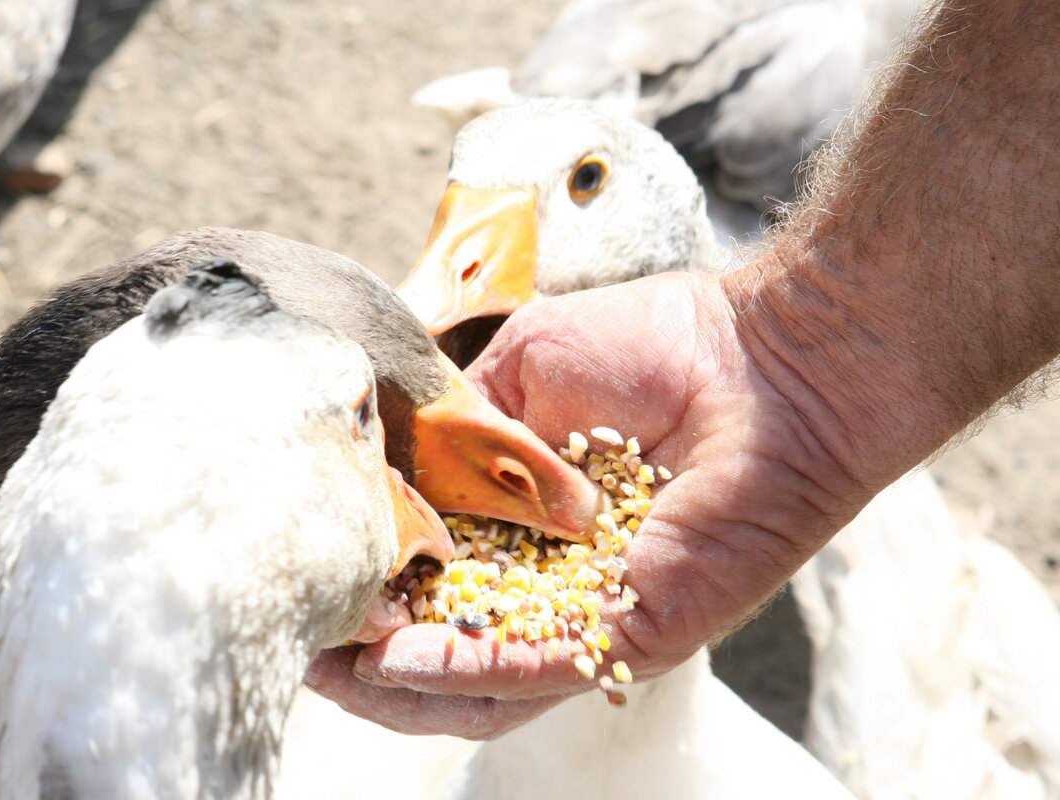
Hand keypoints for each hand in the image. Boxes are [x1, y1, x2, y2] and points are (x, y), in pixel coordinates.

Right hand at [308, 270, 867, 737]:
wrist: (763, 360)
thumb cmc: (657, 349)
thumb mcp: (523, 371)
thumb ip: (460, 427)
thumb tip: (394, 470)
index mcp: (524, 519)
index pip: (433, 571)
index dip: (371, 581)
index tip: (309, 575)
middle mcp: (551, 579)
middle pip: (446, 645)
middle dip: (368, 654)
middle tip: (307, 648)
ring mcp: (588, 613)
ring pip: (481, 682)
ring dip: (399, 682)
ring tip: (335, 669)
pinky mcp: (631, 632)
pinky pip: (537, 667)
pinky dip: (464, 669)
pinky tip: (397, 658)